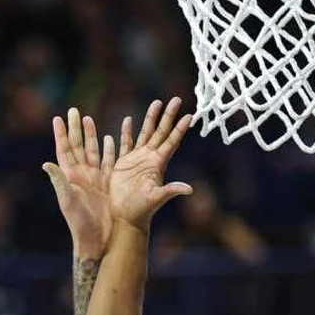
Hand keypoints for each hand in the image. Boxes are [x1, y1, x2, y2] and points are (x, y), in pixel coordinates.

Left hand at [41, 108, 111, 259]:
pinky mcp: (106, 184)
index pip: (64, 149)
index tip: (58, 117)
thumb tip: (46, 163)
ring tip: (88, 119)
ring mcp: (94, 178)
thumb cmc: (79, 222)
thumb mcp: (67, 200)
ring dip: (90, 135)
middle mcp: (81, 175)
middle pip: (77, 145)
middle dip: (75, 128)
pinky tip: (108, 138)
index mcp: (70, 176)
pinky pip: (108, 162)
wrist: (96, 238)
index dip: (61, 133)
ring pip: (92, 150)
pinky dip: (108, 149)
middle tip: (74, 110)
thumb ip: (59, 181)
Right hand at [105, 98, 194, 231]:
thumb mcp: (156, 198)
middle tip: (175, 99)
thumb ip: (170, 191)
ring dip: (151, 118)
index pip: (172, 142)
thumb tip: (189, 189)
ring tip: (156, 102)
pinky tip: (128, 120)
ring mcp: (138, 159)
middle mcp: (150, 158)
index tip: (189, 115)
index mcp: (158, 163)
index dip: (180, 128)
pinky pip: (126, 143)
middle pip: (161, 132)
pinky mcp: (124, 163)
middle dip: (168, 115)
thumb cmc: (141, 209)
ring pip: (146, 133)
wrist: (126, 216)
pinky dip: (127, 131)